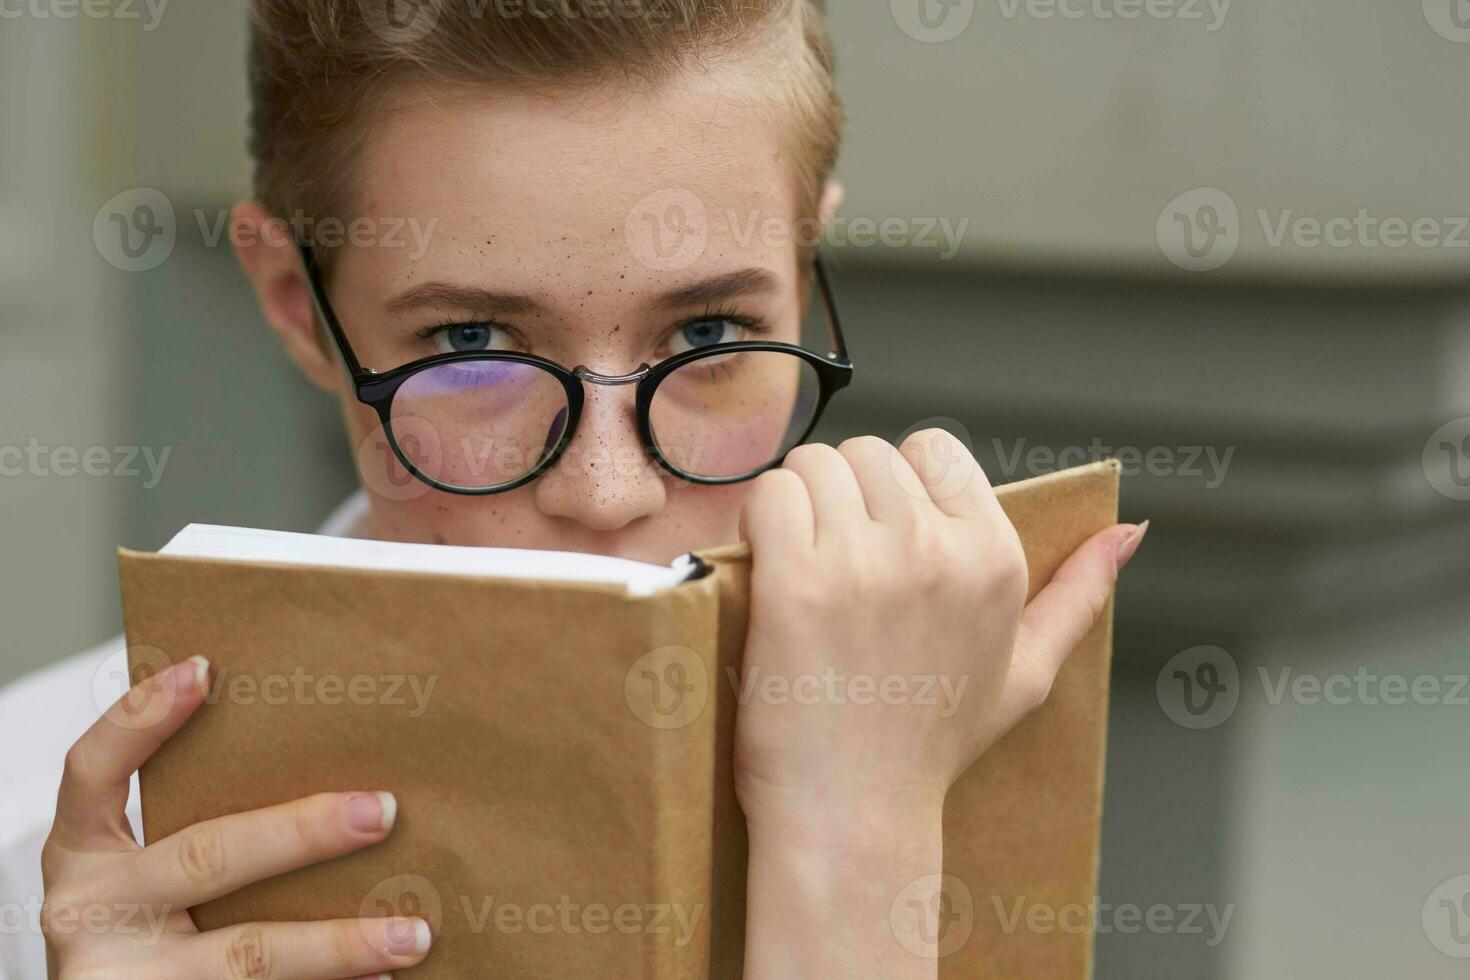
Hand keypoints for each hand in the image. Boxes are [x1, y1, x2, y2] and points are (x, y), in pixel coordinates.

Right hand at [41, 657, 432, 978]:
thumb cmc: (138, 930)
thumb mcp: (143, 871)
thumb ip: (199, 821)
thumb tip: (324, 761)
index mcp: (82, 854)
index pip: (93, 770)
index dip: (139, 718)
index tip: (202, 670)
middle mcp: (91, 912)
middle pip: (205, 856)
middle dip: (302, 833)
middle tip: (383, 811)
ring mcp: (122, 975)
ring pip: (248, 953)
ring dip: (340, 942)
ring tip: (411, 932)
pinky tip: (381, 979)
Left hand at [735, 430, 1145, 977]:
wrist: (853, 812)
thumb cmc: (933, 745)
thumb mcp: (1027, 671)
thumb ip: (1079, 594)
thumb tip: (1129, 532)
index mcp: (996, 560)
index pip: (936, 449)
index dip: (900, 482)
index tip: (882, 532)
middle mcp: (937, 552)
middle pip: (870, 453)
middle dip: (846, 493)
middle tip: (835, 554)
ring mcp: (865, 565)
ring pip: (816, 463)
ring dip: (799, 502)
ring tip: (801, 561)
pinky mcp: (797, 582)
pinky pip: (773, 494)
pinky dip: (761, 518)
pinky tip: (770, 563)